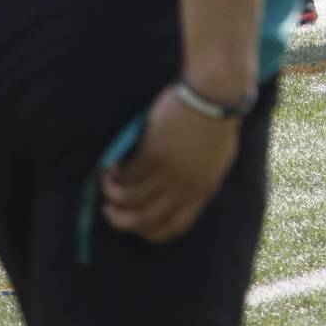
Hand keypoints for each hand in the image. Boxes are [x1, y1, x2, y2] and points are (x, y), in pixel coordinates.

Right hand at [102, 83, 247, 243]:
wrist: (214, 94)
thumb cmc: (218, 121)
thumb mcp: (219, 160)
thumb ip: (201, 181)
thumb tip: (183, 192)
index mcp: (202, 192)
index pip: (173, 227)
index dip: (151, 232)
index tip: (138, 227)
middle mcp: (182, 188)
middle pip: (144, 219)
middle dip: (121, 220)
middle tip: (109, 211)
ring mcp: (167, 172)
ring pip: (129, 199)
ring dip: (112, 194)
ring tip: (106, 183)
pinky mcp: (152, 153)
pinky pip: (126, 173)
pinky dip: (115, 173)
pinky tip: (110, 165)